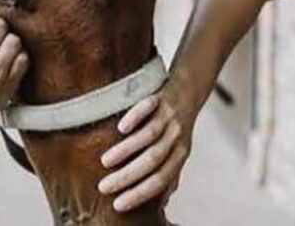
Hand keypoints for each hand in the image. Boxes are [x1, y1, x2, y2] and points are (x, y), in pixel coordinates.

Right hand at [97, 88, 199, 212]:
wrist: (190, 88)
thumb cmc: (178, 126)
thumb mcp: (178, 150)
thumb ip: (170, 174)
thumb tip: (160, 204)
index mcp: (180, 153)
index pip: (161, 179)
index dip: (140, 193)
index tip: (118, 205)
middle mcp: (176, 136)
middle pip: (152, 160)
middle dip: (128, 176)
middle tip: (104, 187)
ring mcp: (168, 116)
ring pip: (149, 136)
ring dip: (126, 150)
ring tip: (105, 162)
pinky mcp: (160, 96)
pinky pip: (148, 107)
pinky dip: (135, 117)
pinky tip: (120, 129)